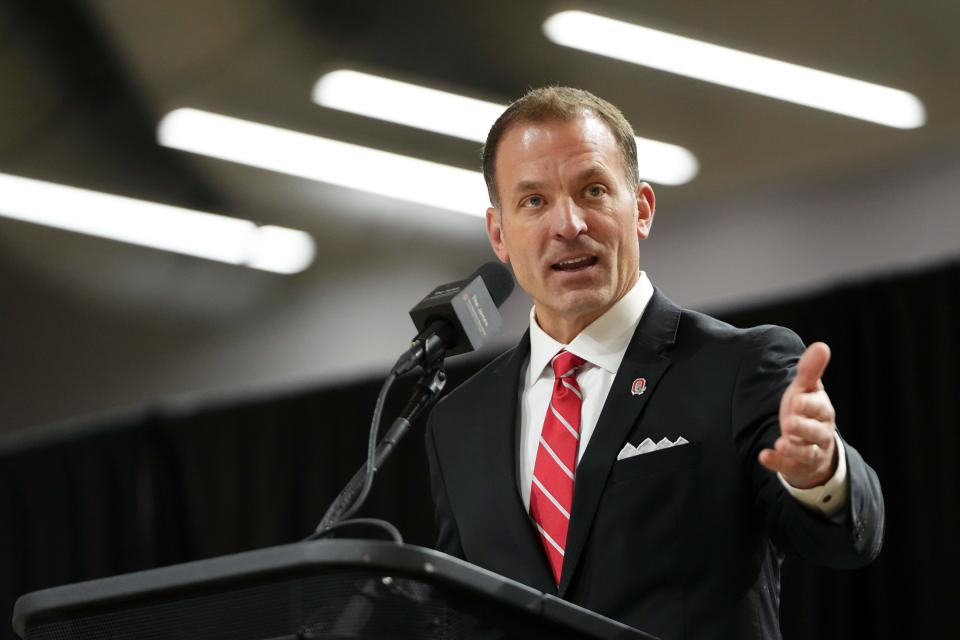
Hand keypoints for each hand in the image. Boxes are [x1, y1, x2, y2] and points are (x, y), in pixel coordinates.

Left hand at [758, 342, 837, 488]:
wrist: (814, 446)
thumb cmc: (807, 411)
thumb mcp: (807, 390)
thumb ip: (811, 370)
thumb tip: (822, 345)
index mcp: (822, 411)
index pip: (820, 408)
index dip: (809, 404)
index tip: (796, 399)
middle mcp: (820, 433)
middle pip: (816, 431)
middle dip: (803, 427)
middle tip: (788, 422)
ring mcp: (810, 452)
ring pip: (807, 452)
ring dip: (794, 448)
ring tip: (781, 442)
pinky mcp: (798, 466)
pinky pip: (789, 466)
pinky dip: (778, 462)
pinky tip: (764, 456)